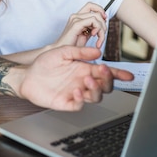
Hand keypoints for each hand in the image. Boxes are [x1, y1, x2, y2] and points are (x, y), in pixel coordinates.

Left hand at [18, 46, 132, 110]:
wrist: (28, 76)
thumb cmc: (45, 63)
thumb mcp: (63, 51)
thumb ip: (80, 52)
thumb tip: (97, 52)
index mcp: (85, 69)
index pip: (106, 73)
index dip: (118, 75)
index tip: (128, 76)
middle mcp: (83, 82)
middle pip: (105, 87)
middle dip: (107, 80)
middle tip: (101, 71)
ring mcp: (76, 93)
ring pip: (96, 97)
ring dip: (95, 89)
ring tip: (87, 80)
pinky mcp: (67, 103)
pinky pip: (79, 105)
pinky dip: (80, 99)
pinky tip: (75, 90)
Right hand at [52, 2, 107, 48]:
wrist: (63, 54)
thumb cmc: (73, 47)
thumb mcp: (85, 35)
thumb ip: (92, 28)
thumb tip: (103, 24)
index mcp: (78, 17)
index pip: (91, 6)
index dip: (100, 10)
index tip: (105, 20)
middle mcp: (76, 16)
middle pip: (96, 11)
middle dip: (103, 23)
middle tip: (102, 35)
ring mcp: (75, 19)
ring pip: (97, 16)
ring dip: (102, 29)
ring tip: (99, 40)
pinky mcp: (76, 24)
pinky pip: (93, 21)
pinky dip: (99, 30)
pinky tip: (96, 38)